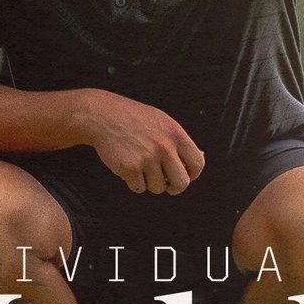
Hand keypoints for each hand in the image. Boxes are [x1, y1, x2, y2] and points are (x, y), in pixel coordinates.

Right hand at [76, 90, 204, 193]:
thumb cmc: (134, 119)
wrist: (102, 116)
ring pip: (158, 188)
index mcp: (175, 134)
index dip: (192, 174)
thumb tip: (201, 158)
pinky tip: (128, 167)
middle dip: (174, 188)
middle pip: (181, 183)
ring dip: (150, 182)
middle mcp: (164, 147)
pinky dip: (133, 182)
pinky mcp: (129, 168)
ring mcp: (146, 158)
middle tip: (167, 184)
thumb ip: (180, 141)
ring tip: (141, 166)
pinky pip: (139, 188)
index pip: (197, 164)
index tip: (184, 174)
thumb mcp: (163, 122)